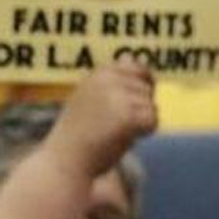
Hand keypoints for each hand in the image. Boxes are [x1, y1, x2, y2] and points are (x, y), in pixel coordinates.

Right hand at [49, 60, 157, 177]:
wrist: (66, 160)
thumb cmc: (80, 134)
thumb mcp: (91, 97)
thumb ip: (111, 80)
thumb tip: (131, 57)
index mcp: (99, 73)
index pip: (138, 67)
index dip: (141, 88)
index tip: (124, 105)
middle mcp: (107, 79)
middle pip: (147, 90)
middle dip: (138, 109)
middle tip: (112, 124)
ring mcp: (117, 96)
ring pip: (152, 107)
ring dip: (139, 123)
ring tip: (113, 131)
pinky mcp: (127, 115)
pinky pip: (153, 121)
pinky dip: (144, 133)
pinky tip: (123, 137)